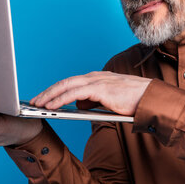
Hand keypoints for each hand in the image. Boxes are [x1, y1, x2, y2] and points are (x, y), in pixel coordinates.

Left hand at [30, 71, 151, 115]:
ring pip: (66, 86)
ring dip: (50, 95)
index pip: (71, 82)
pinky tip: (52, 106)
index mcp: (97, 78)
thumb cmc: (133, 100)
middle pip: (65, 82)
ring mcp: (97, 81)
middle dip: (47, 91)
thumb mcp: (109, 101)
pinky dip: (60, 99)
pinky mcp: (100, 89)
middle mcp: (95, 77)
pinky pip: (74, 93)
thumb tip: (78, 105)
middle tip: (34, 101)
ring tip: (38, 104)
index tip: (43, 97)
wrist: (151, 99)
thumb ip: (93, 101)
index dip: (55, 89)